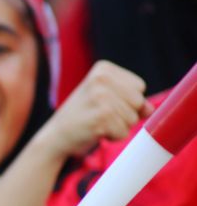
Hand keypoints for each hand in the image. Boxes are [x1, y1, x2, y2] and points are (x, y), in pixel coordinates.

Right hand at [38, 60, 152, 158]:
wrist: (56, 135)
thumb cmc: (82, 116)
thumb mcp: (105, 100)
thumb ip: (131, 101)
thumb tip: (150, 109)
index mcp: (103, 69)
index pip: (139, 87)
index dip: (126, 100)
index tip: (103, 103)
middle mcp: (102, 80)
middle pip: (138, 102)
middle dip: (125, 114)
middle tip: (99, 115)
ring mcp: (101, 98)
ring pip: (133, 118)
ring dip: (117, 126)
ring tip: (96, 123)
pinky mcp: (101, 118)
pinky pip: (123, 132)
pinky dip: (112, 136)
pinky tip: (94, 131)